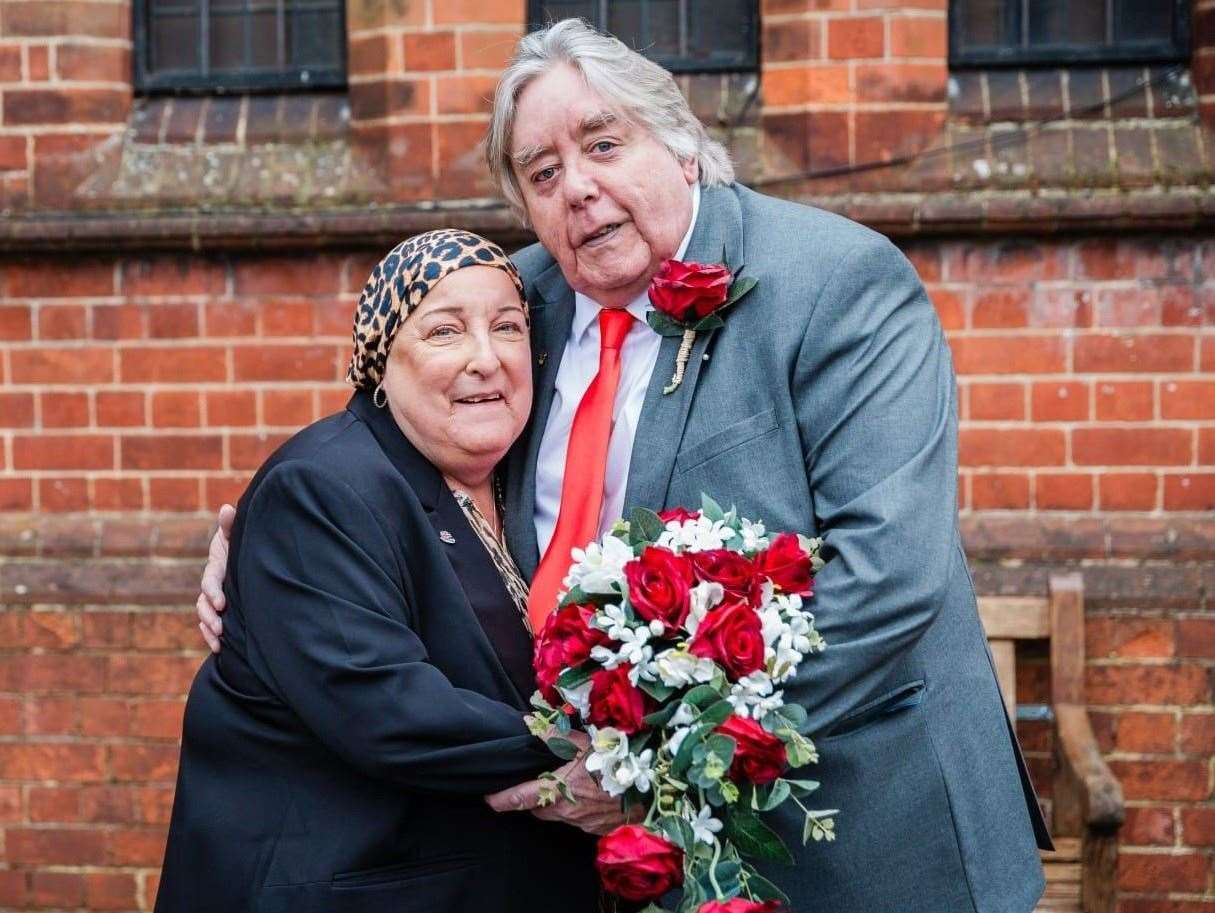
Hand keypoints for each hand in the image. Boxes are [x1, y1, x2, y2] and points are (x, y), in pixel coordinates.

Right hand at [197, 504, 235, 652]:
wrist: (254, 554)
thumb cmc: (245, 542)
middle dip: (209, 615)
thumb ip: (232, 524)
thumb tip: (227, 508)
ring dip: (209, 628)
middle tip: (219, 626)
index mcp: (216, 567)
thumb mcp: (238, 533)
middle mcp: (214, 584)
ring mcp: (217, 598)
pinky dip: (211, 636)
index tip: (221, 603)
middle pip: (203, 602)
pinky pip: (212, 625)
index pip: (209, 581)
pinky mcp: (224, 609)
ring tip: (219, 640)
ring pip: (206, 615)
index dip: (212, 592)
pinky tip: (219, 648)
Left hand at [485, 733, 636, 835]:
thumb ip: (554, 735)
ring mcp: (580, 823)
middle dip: (531, 796)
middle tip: (535, 778)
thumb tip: (530, 724)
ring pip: (556, 814)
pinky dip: (576, 807)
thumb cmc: (614, 764)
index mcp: (555, 790)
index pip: (516, 799)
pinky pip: (577, 819)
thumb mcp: (583, 742)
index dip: (498, 798)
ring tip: (565, 781)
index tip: (487, 795)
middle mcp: (564, 811)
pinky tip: (588, 793)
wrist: (650, 791)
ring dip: (556, 801)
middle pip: (535, 808)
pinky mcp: (595, 829)